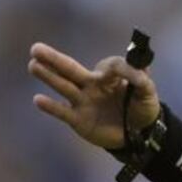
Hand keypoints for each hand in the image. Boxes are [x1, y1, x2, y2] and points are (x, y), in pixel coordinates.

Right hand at [28, 42, 160, 149]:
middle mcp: (91, 85)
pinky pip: (63, 112)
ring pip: (63, 87)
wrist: (138, 134)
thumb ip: (142, 78)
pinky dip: (51, 107)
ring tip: (33, 65)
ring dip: (49, 77)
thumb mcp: (148, 92)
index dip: (116, 68)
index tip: (122, 73)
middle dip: (53, 59)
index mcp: (108, 75)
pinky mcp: (79, 120)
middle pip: (70, 69)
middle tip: (36, 48)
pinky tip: (38, 99)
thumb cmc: (141, 108)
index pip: (109, 66)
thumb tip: (140, 66)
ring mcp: (83, 102)